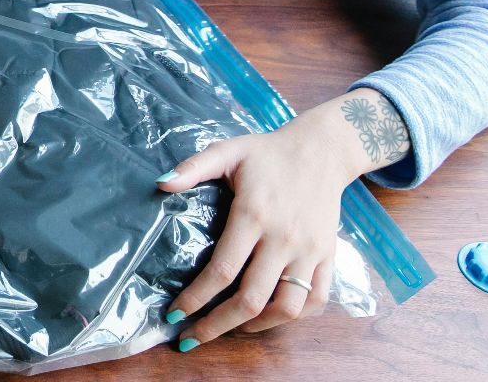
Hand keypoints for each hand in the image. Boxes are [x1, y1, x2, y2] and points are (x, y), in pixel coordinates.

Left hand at [153, 111, 359, 350]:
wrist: (322, 150)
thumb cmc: (267, 153)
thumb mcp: (228, 151)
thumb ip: (193, 167)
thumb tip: (159, 185)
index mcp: (253, 215)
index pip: (222, 269)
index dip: (196, 297)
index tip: (175, 314)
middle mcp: (283, 239)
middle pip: (251, 298)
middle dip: (218, 324)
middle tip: (192, 338)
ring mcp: (310, 251)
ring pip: (287, 307)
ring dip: (256, 327)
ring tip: (230, 328)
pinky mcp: (329, 256)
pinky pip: (317, 299)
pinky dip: (294, 316)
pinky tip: (269, 317)